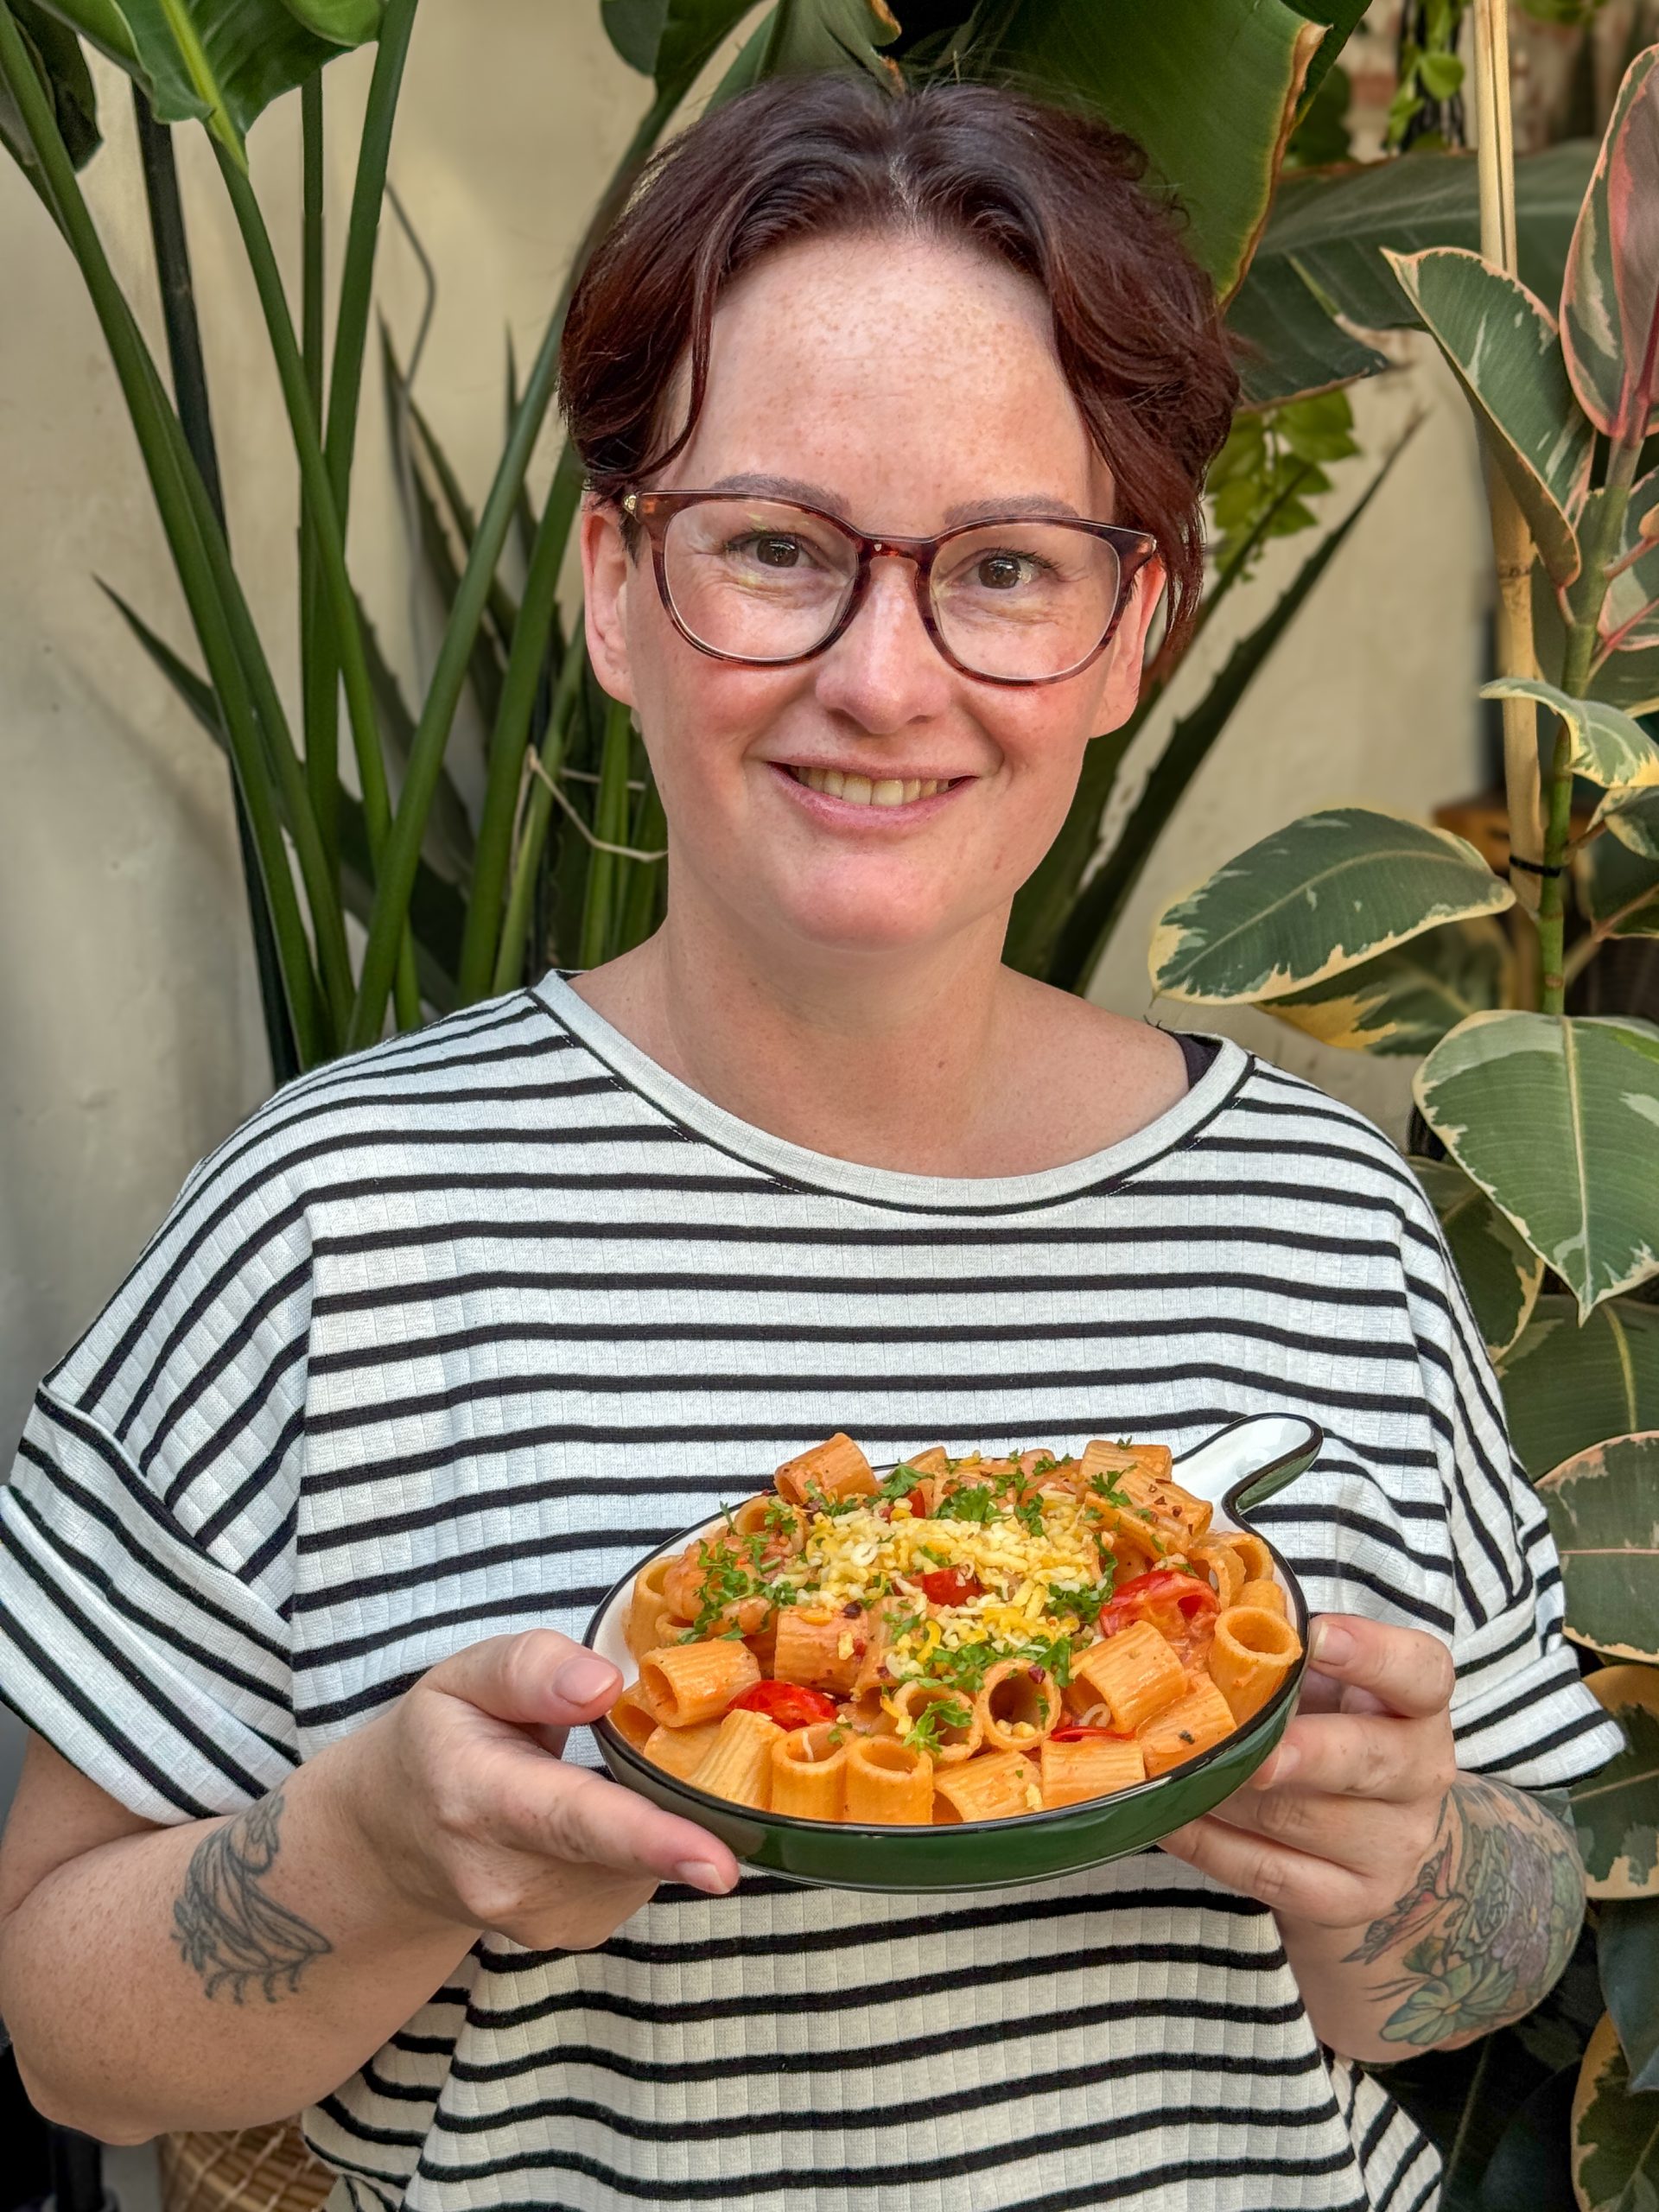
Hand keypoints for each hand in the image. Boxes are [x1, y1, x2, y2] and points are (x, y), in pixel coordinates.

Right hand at [326, 1629, 739, 1952]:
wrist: (391, 1840)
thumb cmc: (439, 1741)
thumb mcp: (463, 1677)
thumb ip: (532, 1668)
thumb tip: (604, 1683)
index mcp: (478, 1797)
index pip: (572, 1822)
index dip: (652, 1840)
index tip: (718, 1863)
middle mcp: (505, 1878)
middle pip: (626, 1847)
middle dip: (682, 1806)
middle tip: (698, 1756)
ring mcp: (536, 1919)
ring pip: (642, 1863)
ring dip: (654, 1818)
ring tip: (606, 1775)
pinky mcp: (567, 1934)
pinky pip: (637, 1879)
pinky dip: (642, 1844)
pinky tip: (605, 1814)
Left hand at [1158, 1613, 1457, 1928]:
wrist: (1372, 1830)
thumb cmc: (1332, 1727)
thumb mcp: (1325, 1683)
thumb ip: (1286, 1659)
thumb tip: (1202, 1631)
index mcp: (1418, 1705)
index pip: (1420, 1673)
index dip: (1371, 1653)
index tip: (1316, 1636)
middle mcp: (1421, 1775)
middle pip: (1367, 1760)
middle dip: (1303, 1750)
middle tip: (1247, 1742)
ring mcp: (1393, 1847)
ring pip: (1299, 1817)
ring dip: (1228, 1789)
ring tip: (1176, 1764)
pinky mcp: (1353, 1899)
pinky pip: (1269, 1872)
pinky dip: (1210, 1843)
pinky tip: (1172, 1815)